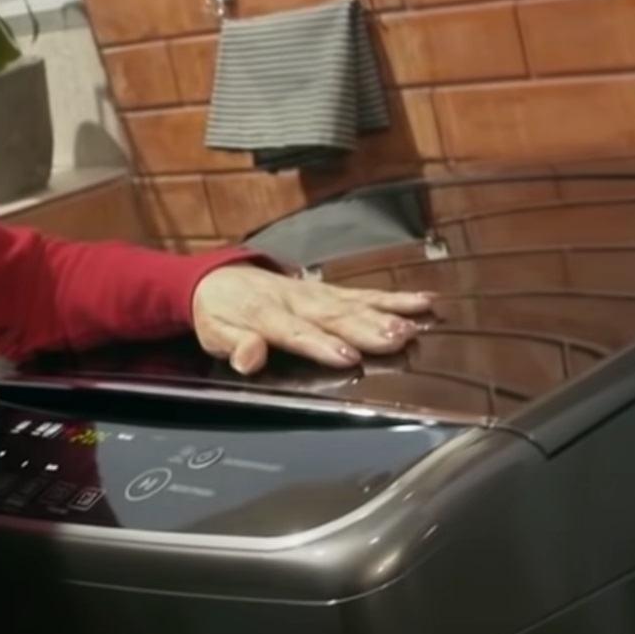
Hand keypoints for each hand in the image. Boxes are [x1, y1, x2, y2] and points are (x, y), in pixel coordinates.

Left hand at [192, 264, 431, 375]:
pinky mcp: (328, 290)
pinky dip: (392, 297)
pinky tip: (420, 301)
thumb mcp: (214, 333)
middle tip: (396, 339)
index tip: (348, 356)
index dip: (321, 344)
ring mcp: (315, 293)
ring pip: (354, 303)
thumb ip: (235, 345)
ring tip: (413, 325)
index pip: (297, 331)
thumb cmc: (219, 311)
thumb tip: (250, 356)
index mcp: (265, 314)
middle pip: (334, 316)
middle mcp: (296, 300)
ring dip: (386, 314)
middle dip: (366, 329)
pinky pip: (362, 293)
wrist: (218, 276)